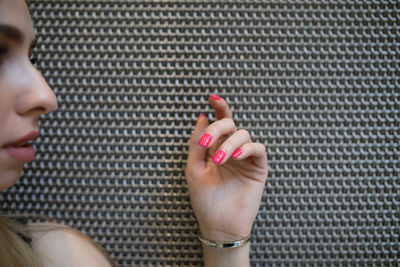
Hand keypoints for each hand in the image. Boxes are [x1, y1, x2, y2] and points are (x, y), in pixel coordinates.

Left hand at [185, 95, 267, 240]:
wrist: (218, 225)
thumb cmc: (204, 199)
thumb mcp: (193, 168)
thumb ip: (196, 143)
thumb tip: (201, 116)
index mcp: (215, 148)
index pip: (219, 123)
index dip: (219, 108)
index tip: (212, 97)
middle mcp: (230, 150)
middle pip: (229, 125)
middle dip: (218, 127)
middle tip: (207, 144)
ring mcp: (245, 158)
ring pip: (243, 134)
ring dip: (230, 143)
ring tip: (219, 160)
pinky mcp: (258, 168)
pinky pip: (258, 148)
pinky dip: (247, 148)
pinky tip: (236, 157)